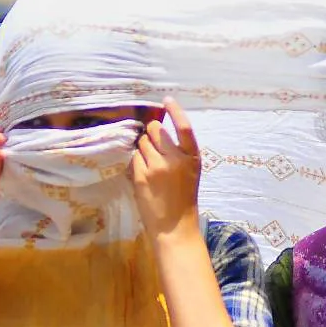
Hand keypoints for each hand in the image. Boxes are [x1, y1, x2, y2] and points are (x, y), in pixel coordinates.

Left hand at [132, 97, 200, 241]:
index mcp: (192, 157)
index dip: (175, 111)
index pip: (185, 127)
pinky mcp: (142, 176)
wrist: (174, 226)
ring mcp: (157, 167)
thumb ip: (178, 152)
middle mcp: (175, 159)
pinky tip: (144, 176)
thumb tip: (158, 132)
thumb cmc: (183, 198)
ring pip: (142, 143)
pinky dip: (136, 164)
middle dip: (152, 134)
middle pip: (156, 130)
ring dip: (143, 150)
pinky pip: (134, 158)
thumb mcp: (189, 172)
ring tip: (150, 167)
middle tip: (154, 149)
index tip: (167, 100)